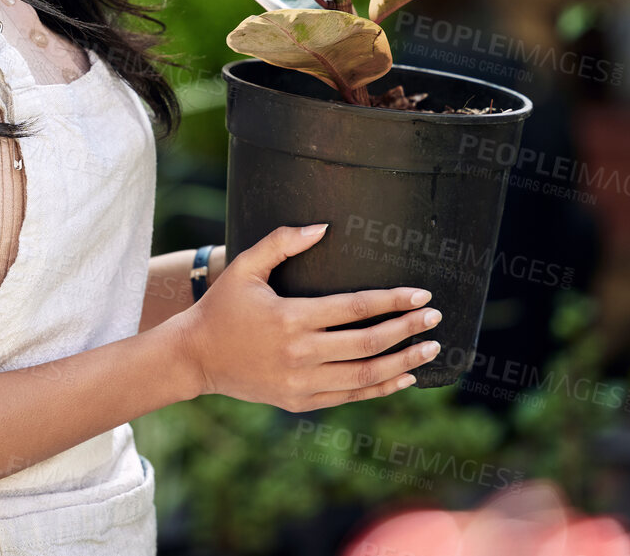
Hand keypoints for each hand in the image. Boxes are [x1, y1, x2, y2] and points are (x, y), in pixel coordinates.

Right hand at [169, 223, 440, 411]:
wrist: (194, 357)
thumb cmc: (221, 306)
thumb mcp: (244, 267)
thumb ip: (281, 243)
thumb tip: (322, 227)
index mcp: (290, 317)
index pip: (354, 308)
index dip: (391, 300)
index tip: (421, 294)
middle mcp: (299, 353)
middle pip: (367, 343)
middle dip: (407, 330)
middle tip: (435, 318)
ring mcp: (300, 382)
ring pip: (364, 375)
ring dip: (403, 362)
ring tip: (431, 348)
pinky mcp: (299, 401)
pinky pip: (349, 396)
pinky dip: (380, 388)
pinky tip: (404, 376)